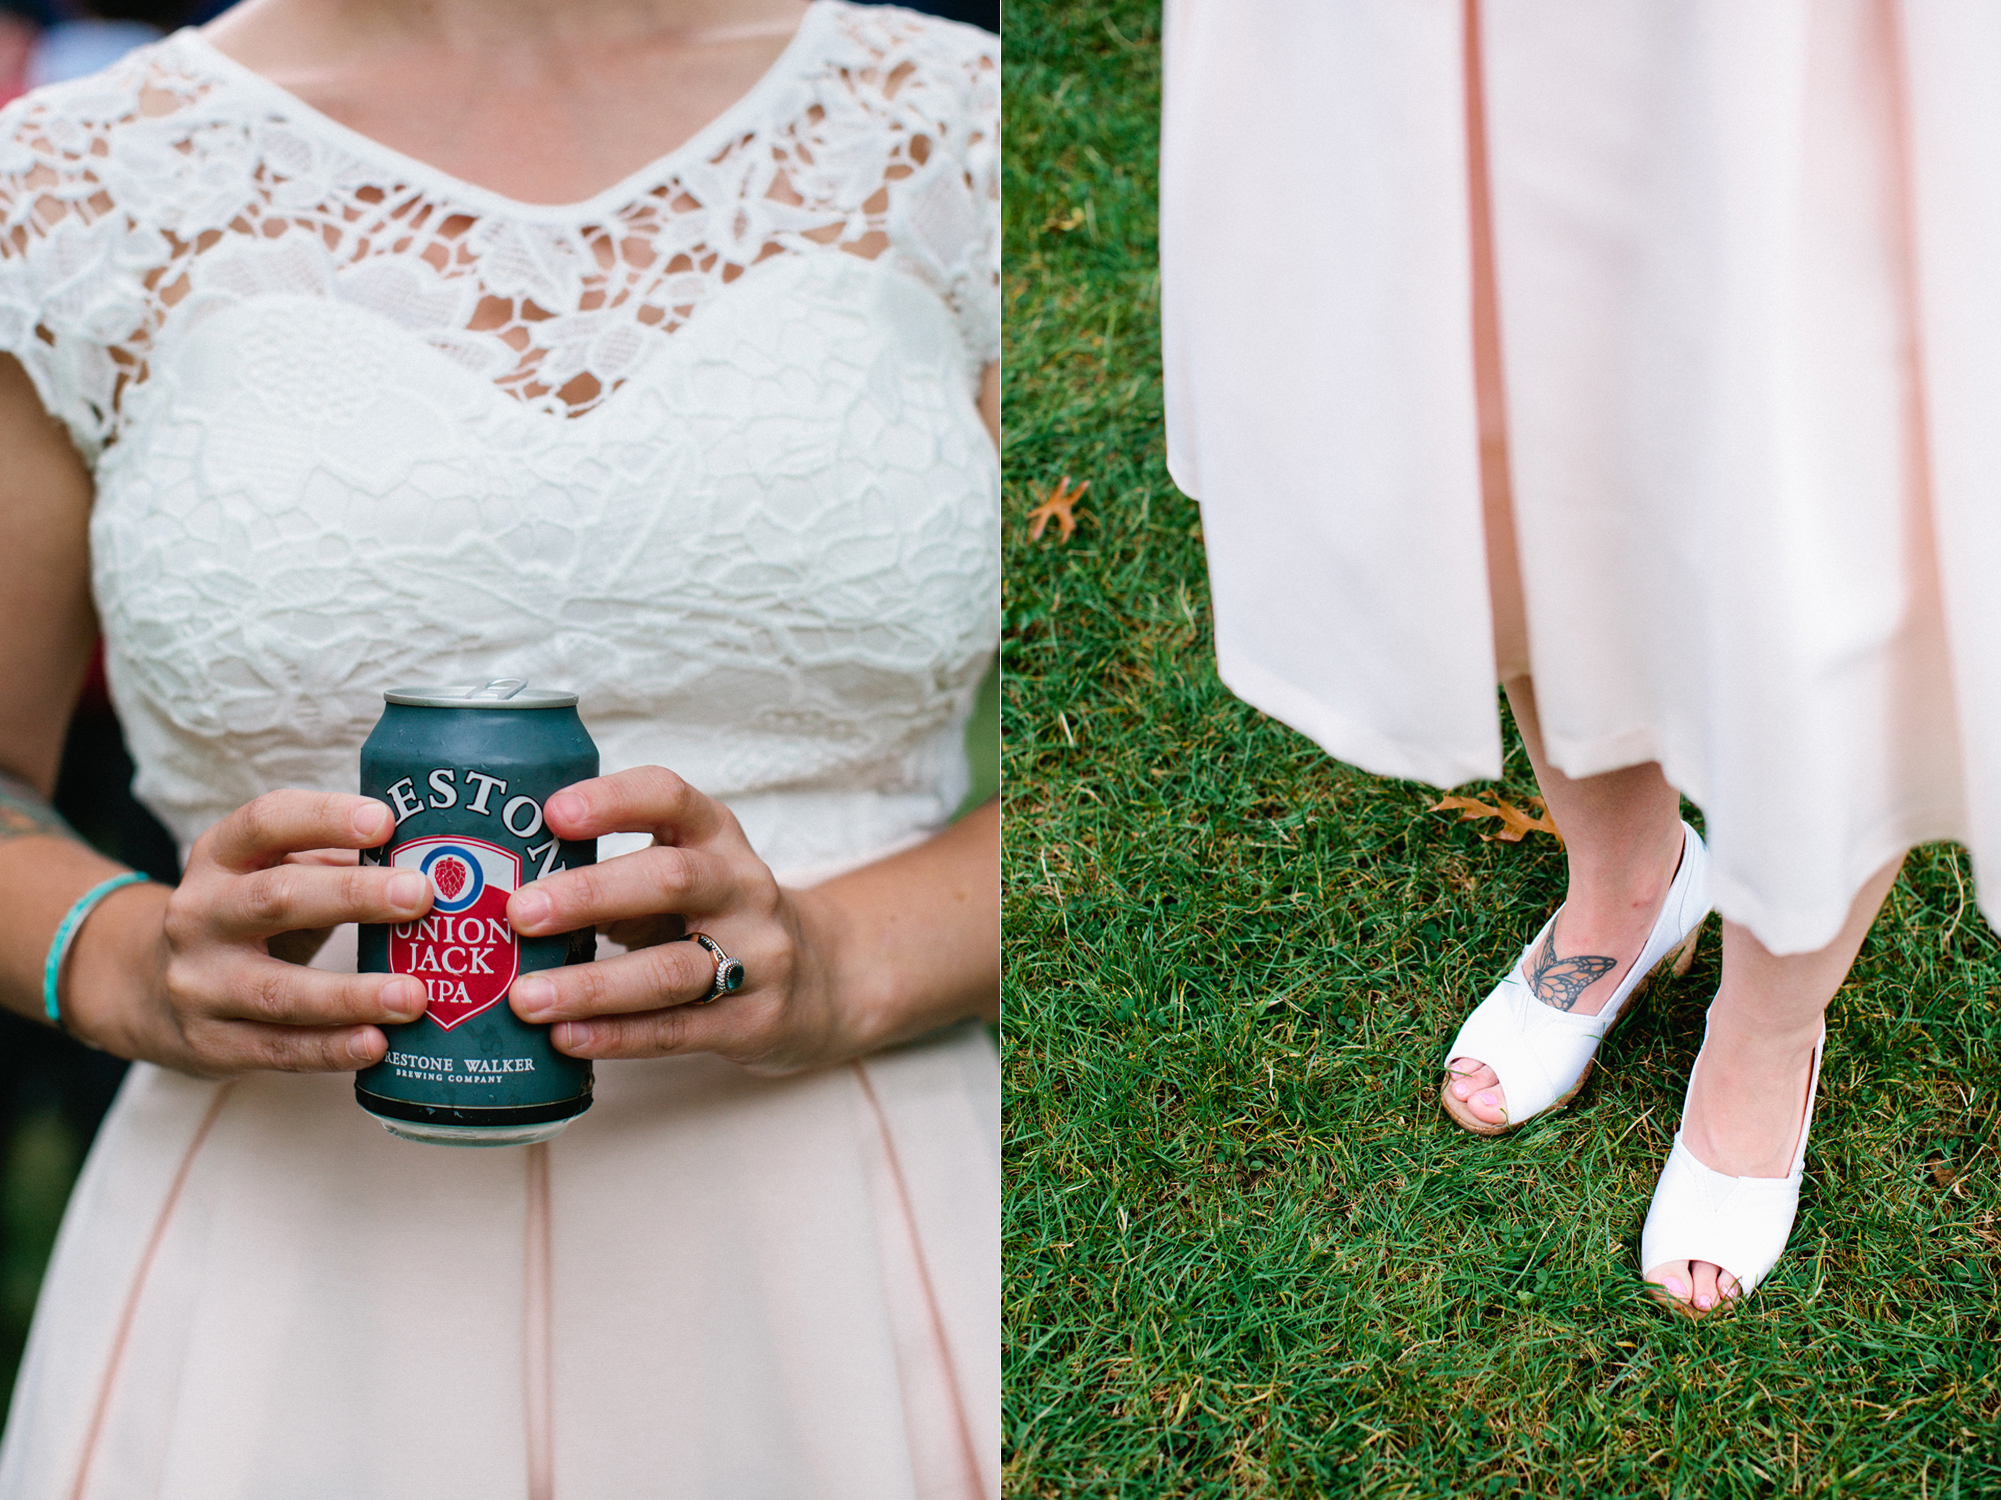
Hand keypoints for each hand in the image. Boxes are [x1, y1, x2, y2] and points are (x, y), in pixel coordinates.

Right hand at [69, 791, 434, 1074]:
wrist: (145, 987)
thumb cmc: (246, 916)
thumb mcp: (269, 872)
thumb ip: (334, 860)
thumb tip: (433, 859)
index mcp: (221, 857)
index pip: (267, 823)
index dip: (325, 818)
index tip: (384, 820)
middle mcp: (200, 914)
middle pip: (277, 898)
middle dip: (352, 896)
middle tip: (421, 896)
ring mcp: (200, 983)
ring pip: (278, 990)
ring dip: (351, 994)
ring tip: (414, 995)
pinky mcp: (211, 1043)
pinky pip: (276, 1048)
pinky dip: (330, 1049)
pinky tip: (377, 1043)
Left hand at [505, 767, 854, 1074]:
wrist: (823, 980)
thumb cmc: (721, 916)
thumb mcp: (687, 872)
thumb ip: (615, 872)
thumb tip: (489, 885)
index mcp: (716, 836)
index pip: (670, 797)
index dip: (613, 800)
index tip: (553, 812)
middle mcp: (743, 887)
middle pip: (670, 880)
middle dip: (590, 894)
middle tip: (518, 911)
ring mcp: (757, 955)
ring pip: (671, 967)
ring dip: (593, 984)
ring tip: (525, 998)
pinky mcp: (754, 1019)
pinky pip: (679, 1028)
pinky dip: (618, 1036)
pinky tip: (567, 1038)